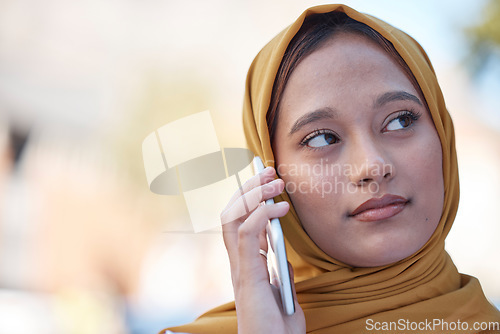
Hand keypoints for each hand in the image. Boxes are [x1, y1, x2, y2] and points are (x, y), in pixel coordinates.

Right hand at [221, 166, 304, 333]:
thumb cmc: (277, 326)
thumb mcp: (281, 289)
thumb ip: (277, 267)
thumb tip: (280, 248)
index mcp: (245, 264)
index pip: (237, 221)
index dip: (248, 196)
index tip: (266, 178)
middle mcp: (238, 262)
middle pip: (231, 213)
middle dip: (248, 188)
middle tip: (268, 171)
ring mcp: (240, 268)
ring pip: (233, 218)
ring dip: (252, 195)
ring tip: (274, 181)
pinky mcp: (247, 276)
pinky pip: (246, 235)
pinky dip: (261, 215)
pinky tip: (280, 208)